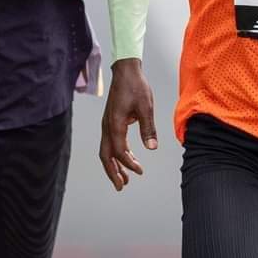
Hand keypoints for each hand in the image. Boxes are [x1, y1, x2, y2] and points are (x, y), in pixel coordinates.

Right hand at [99, 59, 157, 191]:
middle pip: (106, 155)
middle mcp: (107, 126)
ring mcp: (107, 124)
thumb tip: (152, 148)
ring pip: (106, 150)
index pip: (119, 151)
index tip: (140, 171)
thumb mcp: (146, 107)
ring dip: (114, 165)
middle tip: (121, 187)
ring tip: (125, 178)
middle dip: (113, 172)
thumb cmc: (135, 86)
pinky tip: (129, 158)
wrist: (126, 71)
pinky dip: (117, 154)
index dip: (128, 164)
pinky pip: (111, 142)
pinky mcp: (110, 121)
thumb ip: (148, 128)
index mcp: (115, 124)